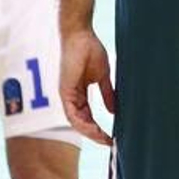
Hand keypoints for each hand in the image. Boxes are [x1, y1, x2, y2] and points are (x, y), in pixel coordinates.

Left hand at [60, 29, 115, 145]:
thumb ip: (107, 93)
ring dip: (90, 132)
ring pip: (76, 122)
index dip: (98, 128)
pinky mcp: (65, 91)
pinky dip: (82, 123)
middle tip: (109, 143)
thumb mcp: (102, 76)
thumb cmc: (90, 50)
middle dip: (95, 134)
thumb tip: (114, 110)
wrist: (81, 35)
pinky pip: (72, 114)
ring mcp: (67, 95)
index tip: (111, 136)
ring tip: (104, 139)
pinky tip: (94, 129)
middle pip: (82, 122)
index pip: (88, 116)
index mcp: (79, 93)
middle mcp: (72, 97)